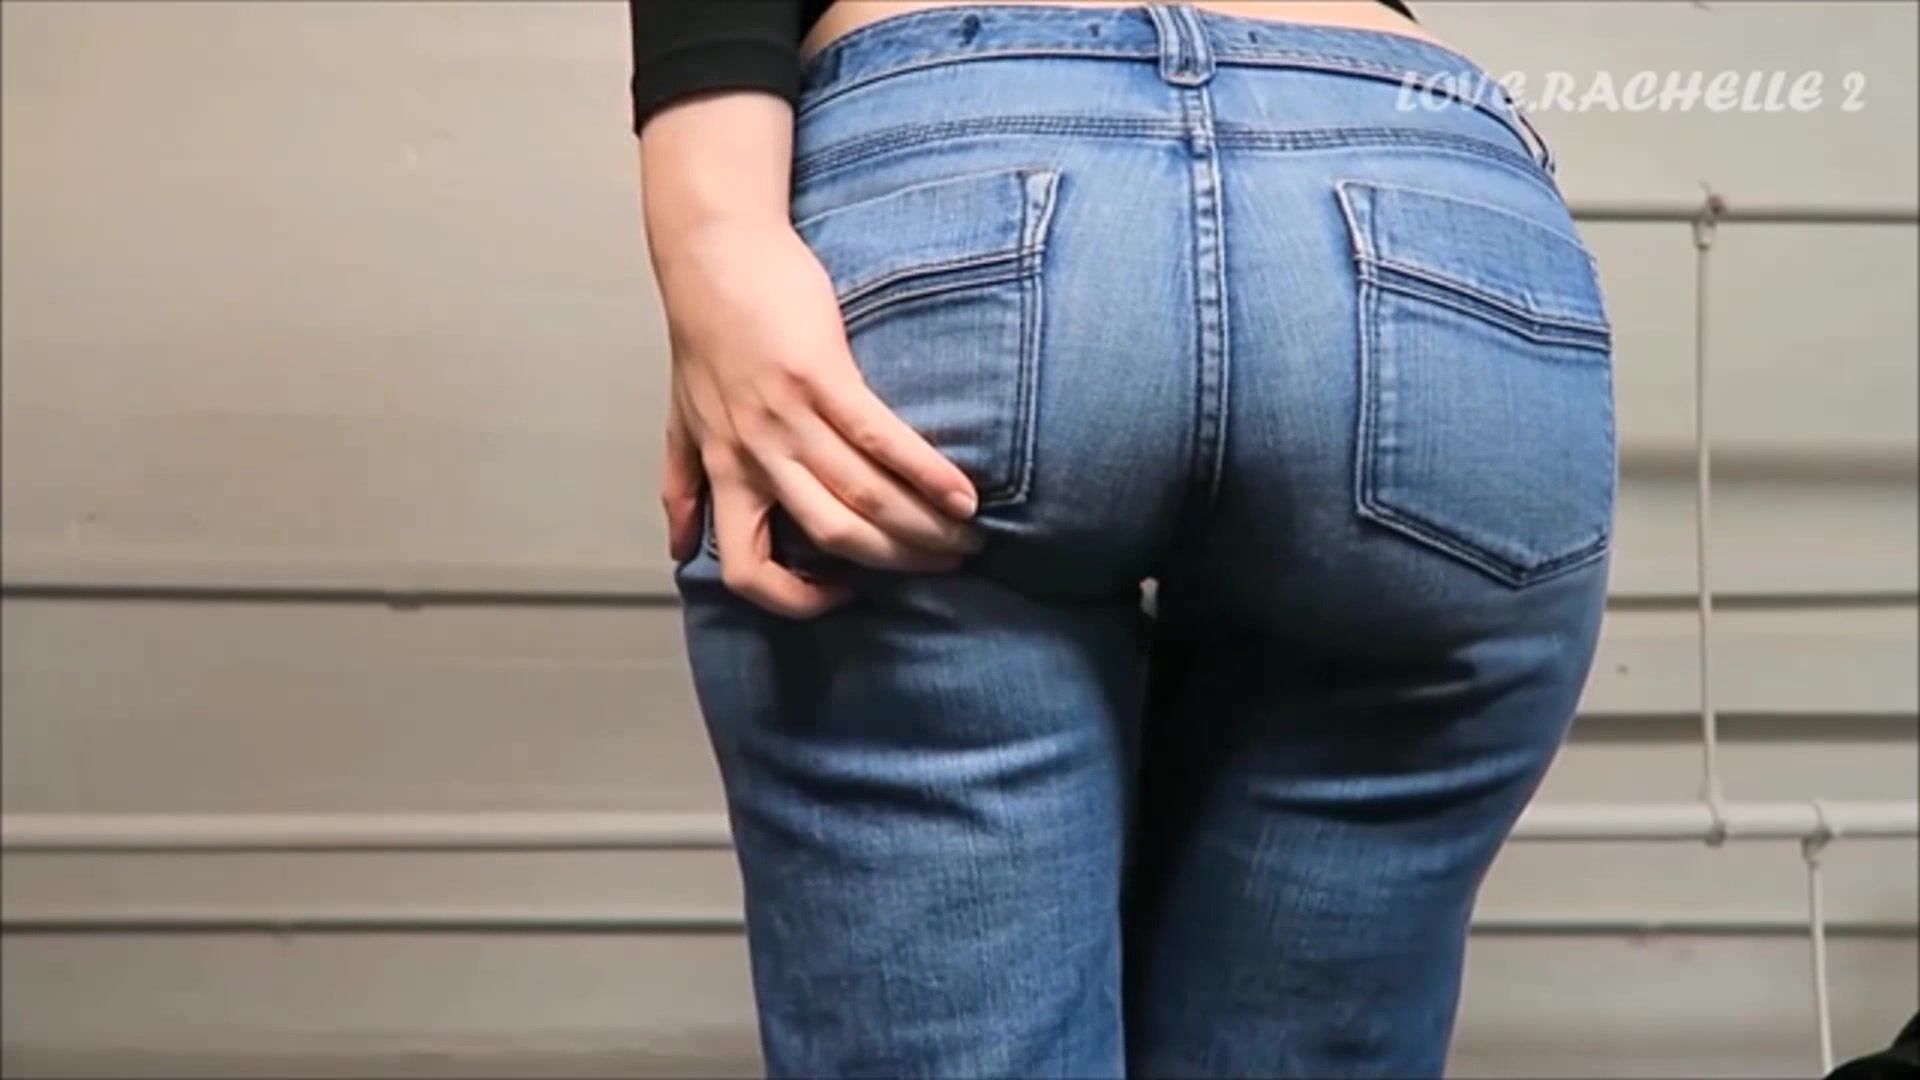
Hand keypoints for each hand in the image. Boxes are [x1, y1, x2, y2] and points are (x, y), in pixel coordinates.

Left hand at [654, 218, 983, 617]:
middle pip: (834, 536)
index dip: (796, 598)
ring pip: (863, 496)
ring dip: (923, 527)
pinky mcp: (821, 374)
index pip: (748, 569)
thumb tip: (681, 550)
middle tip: (944, 565)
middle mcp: (755, 455)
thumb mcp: (681, 419)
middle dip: (897, 562)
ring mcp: (788, 417)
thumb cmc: (704, 332)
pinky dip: (927, 474)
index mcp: (726, 472)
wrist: (712, 250)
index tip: (842, 590)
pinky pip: (880, 439)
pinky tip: (964, 496)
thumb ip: (683, 486)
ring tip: (967, 538)